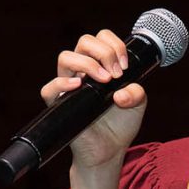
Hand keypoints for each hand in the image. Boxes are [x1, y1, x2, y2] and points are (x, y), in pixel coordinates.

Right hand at [40, 29, 147, 170]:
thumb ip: (137, 91)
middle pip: (84, 41)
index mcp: (100, 65)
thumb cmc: (121, 124)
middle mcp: (83, 71)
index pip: (101, 38)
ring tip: (105, 80)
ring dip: (88, 63)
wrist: (110, 150)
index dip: (114, 45)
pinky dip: (62, 83)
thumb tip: (120, 93)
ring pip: (66, 57)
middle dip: (104, 51)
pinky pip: (49, 88)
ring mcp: (69, 86)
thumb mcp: (138, 104)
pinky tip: (79, 86)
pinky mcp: (59, 104)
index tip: (126, 66)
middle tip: (117, 74)